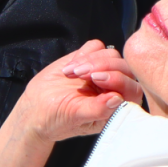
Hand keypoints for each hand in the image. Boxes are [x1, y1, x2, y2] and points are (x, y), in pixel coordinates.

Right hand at [16, 40, 141, 144]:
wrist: (35, 108)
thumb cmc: (56, 119)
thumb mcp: (75, 118)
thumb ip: (98, 110)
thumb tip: (118, 99)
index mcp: (116, 107)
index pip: (132, 89)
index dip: (118, 80)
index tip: (96, 79)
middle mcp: (113, 89)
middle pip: (124, 67)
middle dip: (103, 66)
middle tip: (80, 74)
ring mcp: (102, 72)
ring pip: (111, 55)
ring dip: (91, 60)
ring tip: (71, 73)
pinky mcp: (88, 60)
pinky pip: (95, 47)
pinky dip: (83, 54)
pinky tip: (69, 69)